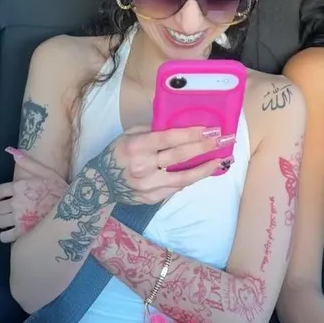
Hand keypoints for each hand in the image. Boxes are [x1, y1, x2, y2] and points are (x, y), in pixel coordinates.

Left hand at [0, 148, 68, 241]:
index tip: (3, 199)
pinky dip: (5, 235)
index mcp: (19, 187)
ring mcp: (18, 218)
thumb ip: (29, 164)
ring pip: (0, 221)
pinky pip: (4, 236)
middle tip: (9, 211)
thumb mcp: (48, 174)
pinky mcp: (21, 233)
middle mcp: (15, 202)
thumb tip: (13, 153)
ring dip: (4, 222)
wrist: (72, 211)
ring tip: (11, 222)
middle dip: (2, 209)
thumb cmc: (61, 192)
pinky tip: (12, 234)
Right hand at [92, 125, 231, 205]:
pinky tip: (202, 172)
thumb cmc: (118, 153)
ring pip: (183, 177)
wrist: (101, 182)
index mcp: (137, 146)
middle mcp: (143, 166)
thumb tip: (178, 124)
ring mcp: (148, 185)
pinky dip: (190, 179)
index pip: (169, 138)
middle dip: (204, 147)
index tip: (209, 129)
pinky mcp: (152, 198)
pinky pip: (176, 188)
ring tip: (220, 161)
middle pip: (179, 156)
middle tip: (222, 140)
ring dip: (204, 169)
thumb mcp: (130, 134)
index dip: (190, 134)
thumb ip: (152, 130)